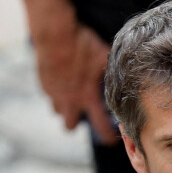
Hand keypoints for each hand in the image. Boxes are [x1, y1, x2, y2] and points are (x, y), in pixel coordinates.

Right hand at [33, 19, 116, 144]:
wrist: (54, 32)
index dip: (107, 136)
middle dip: (75, 123)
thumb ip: (112, 69)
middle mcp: (70, 100)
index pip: (100, 126)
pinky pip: (48, 94)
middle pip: (69, 126)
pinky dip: (55, 90)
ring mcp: (54, 92)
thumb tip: (127, 71)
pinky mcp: (43, 82)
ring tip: (70, 96)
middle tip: (82, 113)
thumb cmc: (82, 44)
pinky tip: (60, 80)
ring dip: (63, 106)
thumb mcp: (103, 55)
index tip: (110, 140)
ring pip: (56, 111)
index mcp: (88, 97)